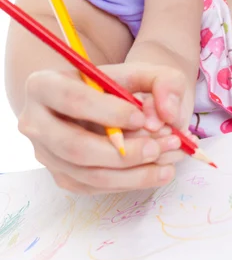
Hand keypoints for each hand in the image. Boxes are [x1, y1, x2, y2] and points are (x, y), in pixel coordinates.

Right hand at [18, 62, 187, 194]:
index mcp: (44, 84)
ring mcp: (45, 153)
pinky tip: (157, 172)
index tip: (141, 118)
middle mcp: (35, 122)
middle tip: (159, 147)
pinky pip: (93, 187)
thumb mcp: (142, 72)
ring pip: (86, 173)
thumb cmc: (117, 85)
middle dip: (122, 151)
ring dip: (132, 173)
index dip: (108, 111)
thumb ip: (164, 82)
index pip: (72, 100)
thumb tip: (167, 114)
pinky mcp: (60, 176)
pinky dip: (128, 182)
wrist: (100, 103)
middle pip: (74, 146)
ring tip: (168, 163)